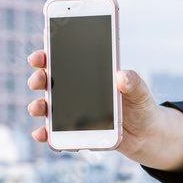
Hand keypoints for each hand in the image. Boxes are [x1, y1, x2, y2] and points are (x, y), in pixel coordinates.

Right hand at [26, 49, 163, 161]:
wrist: (146, 134)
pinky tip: (42, 133)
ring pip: (48, 106)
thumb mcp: (141, 91)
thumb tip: (121, 76)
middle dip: (39, 78)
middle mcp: (76, 90)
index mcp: (90, 74)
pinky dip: (45, 133)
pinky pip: (56, 132)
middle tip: (38, 80)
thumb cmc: (141, 106)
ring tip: (36, 108)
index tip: (42, 47)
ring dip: (38, 106)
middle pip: (50, 81)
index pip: (65, 58)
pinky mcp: (75, 130)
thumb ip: (133, 82)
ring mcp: (73, 110)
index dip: (50, 50)